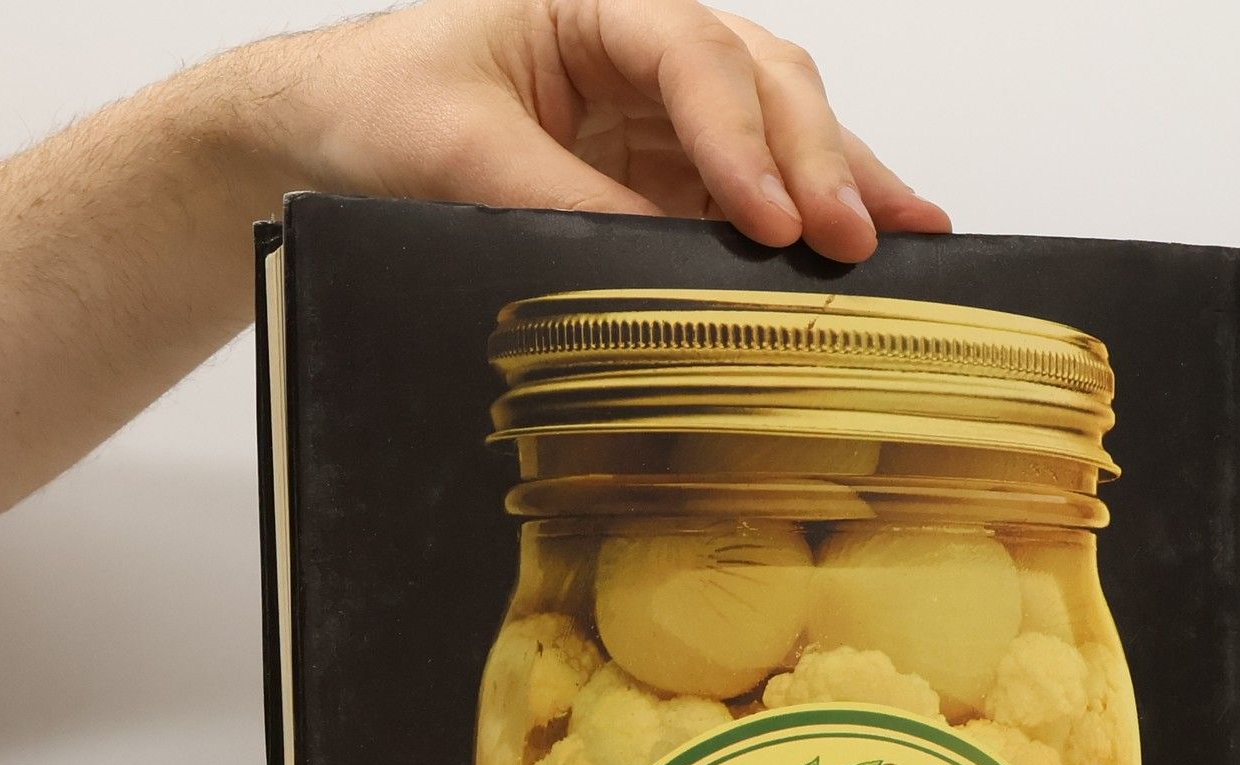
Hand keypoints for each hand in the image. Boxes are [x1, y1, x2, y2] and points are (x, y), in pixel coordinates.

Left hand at [253, 0, 949, 263]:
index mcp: (592, 4)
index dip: (741, 137)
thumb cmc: (381, 108)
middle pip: (763, 79)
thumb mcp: (457, 154)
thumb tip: (656, 263)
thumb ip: (559, 202)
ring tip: (906, 233)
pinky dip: (803, 216)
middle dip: (819, 158)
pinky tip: (860, 243)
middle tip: (855, 237)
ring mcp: (658, 108)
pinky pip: (745, 185)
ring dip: (840, 178)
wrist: (333, 136)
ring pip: (775, 124)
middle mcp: (640, 45)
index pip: (694, 56)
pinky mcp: (661, 169)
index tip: (769, 217)